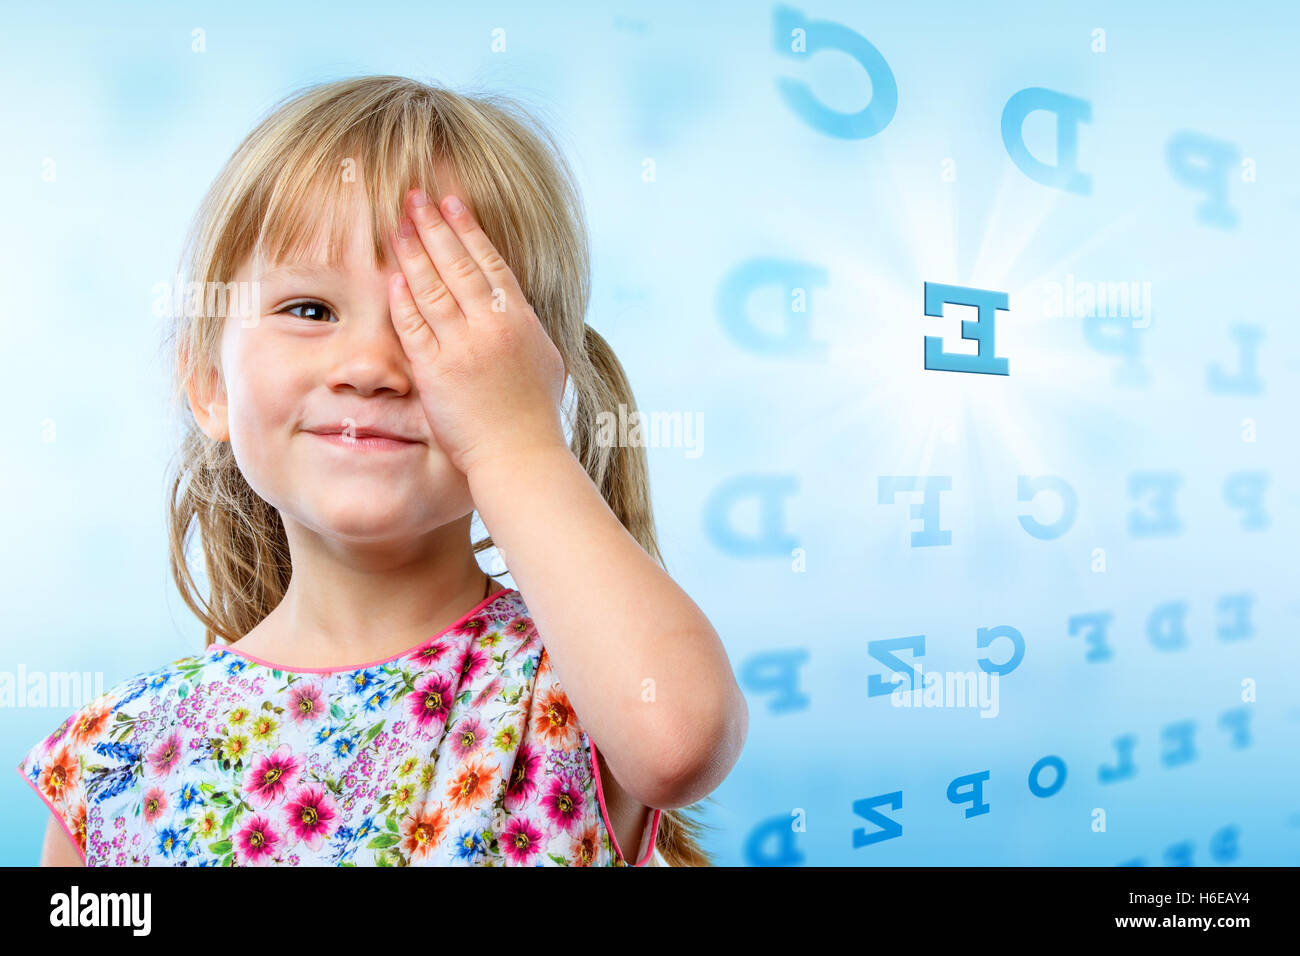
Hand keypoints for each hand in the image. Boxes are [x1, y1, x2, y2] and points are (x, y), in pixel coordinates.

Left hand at [388, 187, 568, 477]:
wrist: (520, 456)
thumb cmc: (534, 416)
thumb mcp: (544, 361)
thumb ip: (524, 329)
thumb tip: (512, 307)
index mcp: (520, 320)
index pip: (491, 262)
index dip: (469, 229)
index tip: (452, 202)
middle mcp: (492, 327)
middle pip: (458, 264)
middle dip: (434, 225)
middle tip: (415, 196)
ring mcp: (463, 347)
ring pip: (432, 287)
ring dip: (413, 251)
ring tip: (396, 223)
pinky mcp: (436, 372)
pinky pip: (414, 326)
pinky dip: (402, 299)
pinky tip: (391, 275)